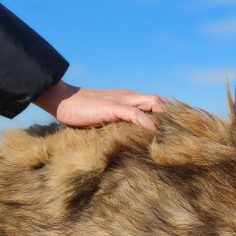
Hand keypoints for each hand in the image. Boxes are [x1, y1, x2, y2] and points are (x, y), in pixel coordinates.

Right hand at [34, 80, 162, 129]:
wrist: (62, 100)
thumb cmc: (82, 111)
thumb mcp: (106, 116)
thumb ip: (120, 122)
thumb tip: (131, 139)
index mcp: (128, 98)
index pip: (154, 103)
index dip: (164, 116)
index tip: (169, 132)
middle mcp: (129, 96)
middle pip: (159, 101)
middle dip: (169, 117)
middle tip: (173, 135)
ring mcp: (122, 100)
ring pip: (153, 103)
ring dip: (163, 119)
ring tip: (167, 136)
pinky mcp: (114, 106)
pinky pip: (136, 114)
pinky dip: (147, 123)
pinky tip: (153, 133)